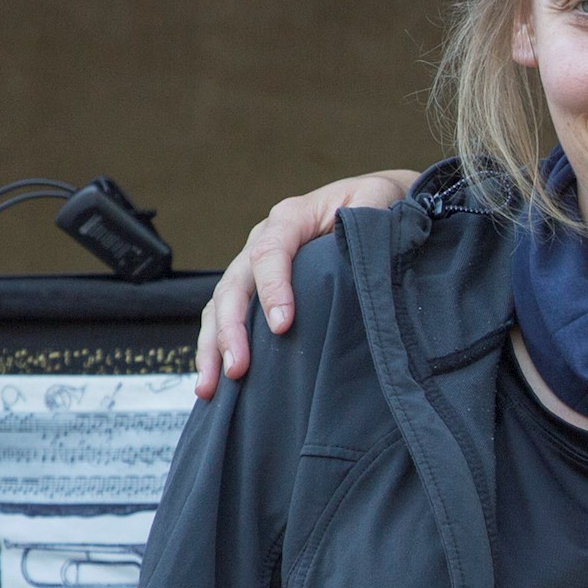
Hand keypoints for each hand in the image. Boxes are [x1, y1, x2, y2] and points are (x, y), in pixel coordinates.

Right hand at [192, 169, 423, 394]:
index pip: (270, 252)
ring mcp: (256, 266)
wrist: (374, 204)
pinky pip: (227, 316)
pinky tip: (214, 382)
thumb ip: (367, 214)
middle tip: (238, 368)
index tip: (281, 326)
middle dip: (231, 329)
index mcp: (291, 218)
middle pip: (235, 284)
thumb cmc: (377, 204)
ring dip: (213, 346)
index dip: (272, 289)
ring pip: (221, 304)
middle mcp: (264, 240)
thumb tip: (358, 236)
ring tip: (210, 387)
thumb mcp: (377, 200)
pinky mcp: (257, 288)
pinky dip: (216, 347)